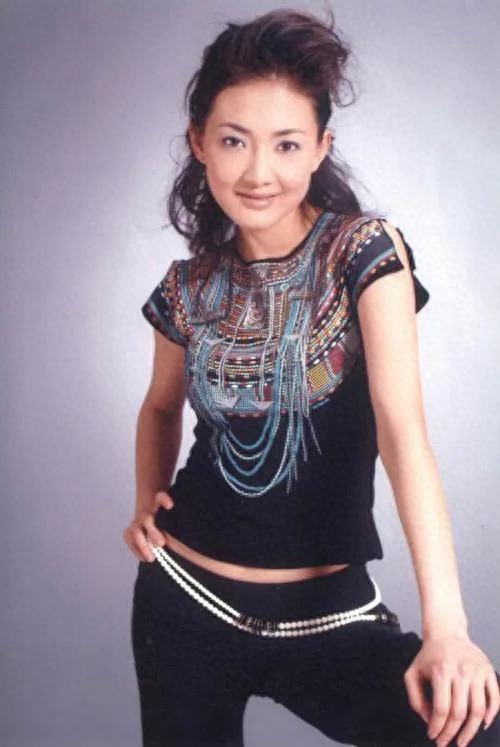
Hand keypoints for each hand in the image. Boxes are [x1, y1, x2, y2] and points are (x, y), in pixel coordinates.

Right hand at [123, 490, 174, 561]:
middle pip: (147, 519)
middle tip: (161, 544)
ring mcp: (138, 521)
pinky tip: (144, 558)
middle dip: (152, 532)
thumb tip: (196, 539)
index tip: (170, 505)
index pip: (160, 498)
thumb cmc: (170, 523)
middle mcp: (148, 513)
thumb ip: (179, 526)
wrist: (153, 520)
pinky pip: (128, 537)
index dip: (163, 500)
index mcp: (159, 506)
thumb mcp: (175, 520)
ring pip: (135, 530)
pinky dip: (135, 549)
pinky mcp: (130, 530)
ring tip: (152, 558)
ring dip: (143, 545)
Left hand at [403, 632, 499, 746]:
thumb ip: (415, 698)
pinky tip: (482, 724)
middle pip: (459, 712)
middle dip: (451, 733)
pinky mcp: (488, 670)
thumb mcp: (413, 673)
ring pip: (478, 709)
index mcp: (441, 671)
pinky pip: (494, 698)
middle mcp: (460, 671)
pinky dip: (490, 714)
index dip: (438, 727)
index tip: (434, 737)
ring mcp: (477, 671)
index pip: (441, 708)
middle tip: (445, 743)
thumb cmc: (429, 656)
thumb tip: (429, 721)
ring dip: (471, 730)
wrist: (447, 632)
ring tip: (462, 740)